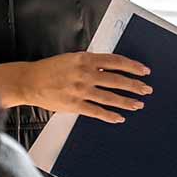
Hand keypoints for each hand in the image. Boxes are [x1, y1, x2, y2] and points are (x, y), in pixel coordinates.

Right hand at [18, 52, 151, 122]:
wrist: (29, 81)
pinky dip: (110, 115)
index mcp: (86, 59)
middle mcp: (85, 74)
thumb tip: (112, 67)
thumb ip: (91, 63)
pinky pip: (96, 111)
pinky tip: (119, 118)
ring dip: (127, 102)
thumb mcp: (72, 58)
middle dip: (135, 85)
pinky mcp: (74, 105)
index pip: (116, 61)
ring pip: (110, 97)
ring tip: (138, 105)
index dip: (133, 66)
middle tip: (147, 90)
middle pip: (117, 80)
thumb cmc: (51, 69)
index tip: (144, 71)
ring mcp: (80, 90)